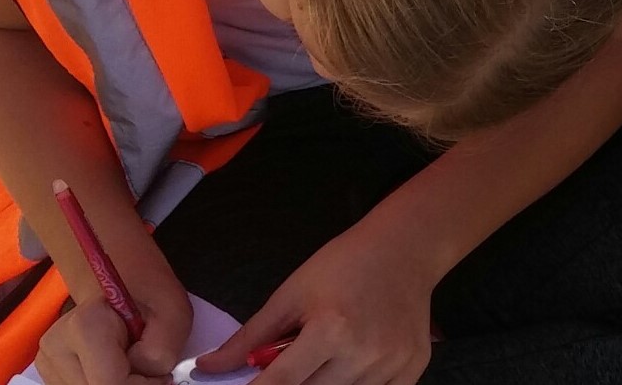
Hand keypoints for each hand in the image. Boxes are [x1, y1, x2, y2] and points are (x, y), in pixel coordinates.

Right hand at [36, 263, 190, 384]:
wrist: (122, 282)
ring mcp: (49, 361)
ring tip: (132, 364)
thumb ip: (161, 351)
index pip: (110, 384)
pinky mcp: (51, 372)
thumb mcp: (174, 314)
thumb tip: (143, 375)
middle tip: (150, 371)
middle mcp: (56, 345)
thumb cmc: (149, 294)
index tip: (160, 374)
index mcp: (84, 326)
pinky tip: (118, 369)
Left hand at [197, 226, 436, 384]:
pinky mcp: (412, 368)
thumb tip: (208, 367)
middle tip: (298, 357)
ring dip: (324, 383)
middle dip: (292, 383)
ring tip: (328, 354)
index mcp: (330, 329)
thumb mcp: (291, 294)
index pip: (280, 383)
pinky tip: (353, 363)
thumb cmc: (344, 264)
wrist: (404, 249)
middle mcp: (364, 352)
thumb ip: (250, 337)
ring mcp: (392, 364)